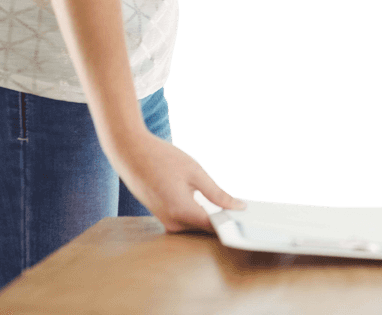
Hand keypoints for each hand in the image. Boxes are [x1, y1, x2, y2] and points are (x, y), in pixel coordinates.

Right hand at [108, 130, 242, 232]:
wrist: (130, 154)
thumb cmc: (162, 159)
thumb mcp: (196, 173)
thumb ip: (218, 194)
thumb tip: (238, 207)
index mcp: (181, 212)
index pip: (214, 228)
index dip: (233, 223)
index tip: (251, 219)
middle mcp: (172, 223)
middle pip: (206, 229)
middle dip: (226, 220)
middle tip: (248, 211)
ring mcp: (166, 221)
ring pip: (197, 225)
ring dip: (214, 217)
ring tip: (235, 207)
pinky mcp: (164, 217)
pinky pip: (188, 220)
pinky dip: (202, 214)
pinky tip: (216, 206)